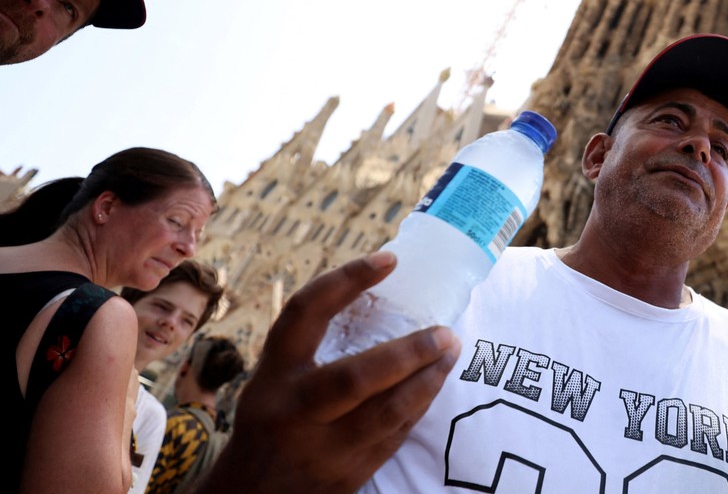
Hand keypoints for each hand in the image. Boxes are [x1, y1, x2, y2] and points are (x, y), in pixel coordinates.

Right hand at [194, 252, 461, 493]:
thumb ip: (314, 346)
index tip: (388, 259)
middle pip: (355, 376)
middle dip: (409, 352)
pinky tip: (435, 384)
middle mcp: (296, 409)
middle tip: (445, 332)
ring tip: (451, 352)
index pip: (306, 314)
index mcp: (275, 373)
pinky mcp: (350, 474)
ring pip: (386, 413)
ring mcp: (323, 448)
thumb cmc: (273, 418)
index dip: (346, 280)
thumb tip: (378, 293)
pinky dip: (419, 407)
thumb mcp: (275, 379)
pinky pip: (395, 436)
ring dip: (428, 381)